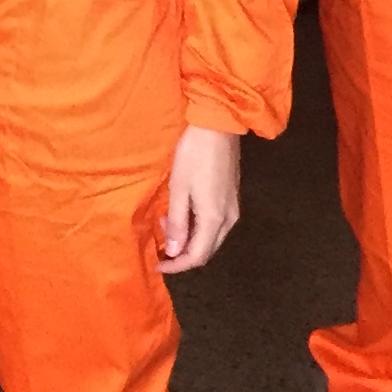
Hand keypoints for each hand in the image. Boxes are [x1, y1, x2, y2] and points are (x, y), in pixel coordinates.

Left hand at [159, 126, 242, 274]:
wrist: (218, 126)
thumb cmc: (194, 155)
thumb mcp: (179, 189)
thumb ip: (176, 222)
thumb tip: (173, 251)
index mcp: (214, 219)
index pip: (197, 256)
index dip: (177, 265)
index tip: (157, 265)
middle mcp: (229, 219)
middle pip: (206, 250)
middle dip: (181, 253)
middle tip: (159, 241)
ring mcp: (233, 208)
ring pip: (211, 238)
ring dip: (188, 238)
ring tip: (165, 221)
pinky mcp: (232, 198)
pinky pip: (215, 224)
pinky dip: (196, 227)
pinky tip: (181, 213)